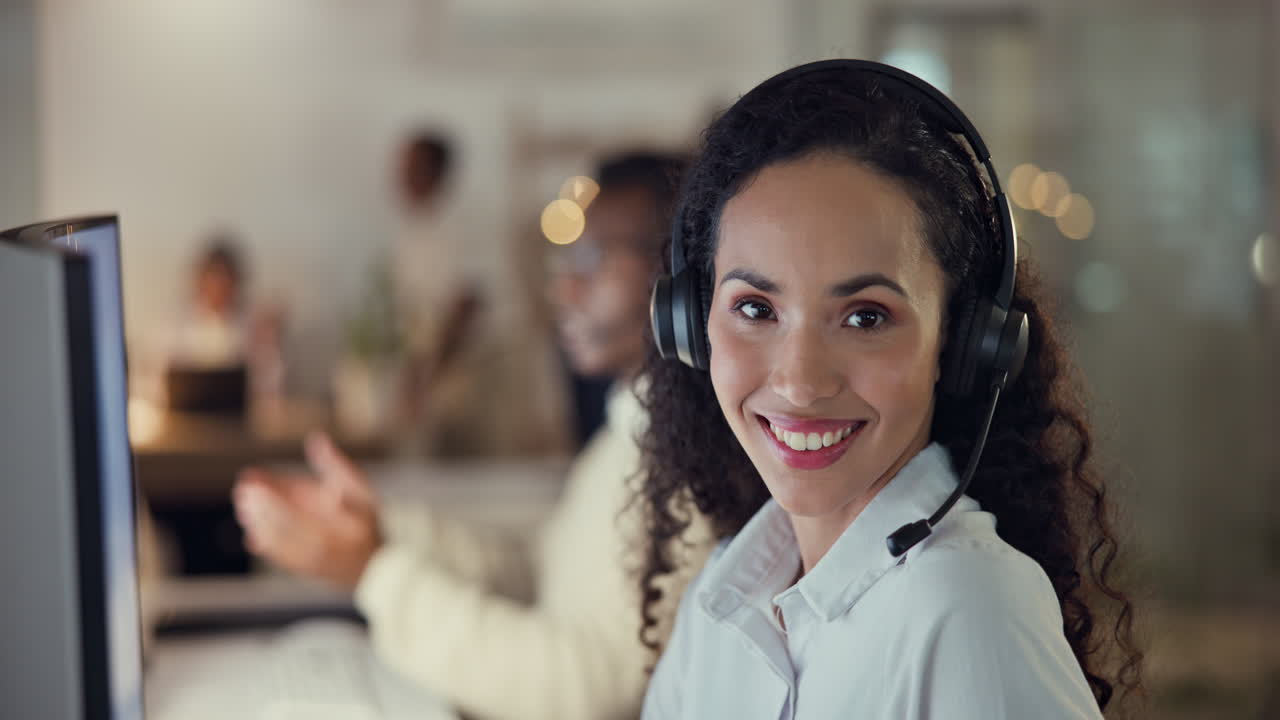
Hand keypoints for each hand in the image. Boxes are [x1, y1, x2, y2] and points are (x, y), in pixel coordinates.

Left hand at [232, 432, 382, 590]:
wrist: (378, 566)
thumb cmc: (369, 524)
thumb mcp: (363, 492)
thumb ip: (338, 468)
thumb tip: (317, 440)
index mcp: (330, 527)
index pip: (289, 511)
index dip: (269, 496)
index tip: (252, 481)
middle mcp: (316, 547)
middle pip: (277, 526)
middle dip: (258, 508)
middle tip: (243, 490)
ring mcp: (308, 561)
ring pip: (274, 542)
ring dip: (256, 523)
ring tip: (244, 506)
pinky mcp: (304, 569)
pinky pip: (279, 557)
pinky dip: (264, 543)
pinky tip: (252, 532)